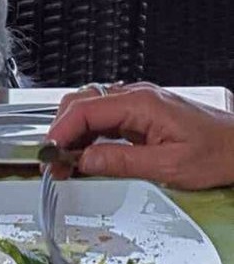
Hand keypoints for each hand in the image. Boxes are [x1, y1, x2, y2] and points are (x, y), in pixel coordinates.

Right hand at [46, 83, 233, 188]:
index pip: (85, 109)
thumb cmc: (217, 152)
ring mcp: (135, 104)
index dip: (60, 131)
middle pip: (80, 104)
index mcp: (141, 103)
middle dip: (59, 132)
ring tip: (64, 164)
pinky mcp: (137, 115)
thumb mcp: (168, 165)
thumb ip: (121, 162)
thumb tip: (83, 161)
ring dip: (71, 136)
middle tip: (52, 163)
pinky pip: (102, 120)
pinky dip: (86, 138)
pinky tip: (83, 156)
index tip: (47, 153)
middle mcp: (134, 97)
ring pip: (87, 111)